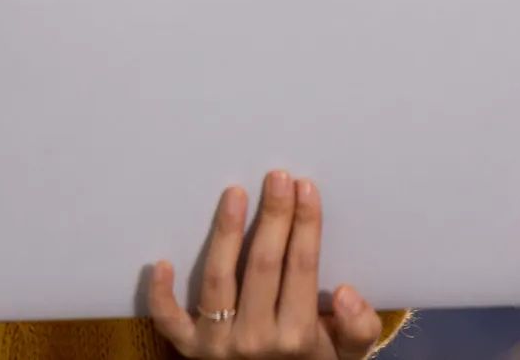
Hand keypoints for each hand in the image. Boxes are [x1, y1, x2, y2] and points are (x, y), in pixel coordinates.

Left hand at [148, 171, 382, 359]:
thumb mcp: (345, 354)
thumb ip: (358, 328)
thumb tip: (346, 292)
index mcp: (298, 337)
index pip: (301, 269)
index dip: (305, 226)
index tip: (305, 189)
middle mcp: (257, 340)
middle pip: (263, 266)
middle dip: (273, 218)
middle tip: (277, 178)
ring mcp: (218, 345)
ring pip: (219, 280)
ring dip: (226, 233)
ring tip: (234, 193)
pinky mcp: (190, 350)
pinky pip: (170, 321)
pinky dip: (162, 295)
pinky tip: (161, 262)